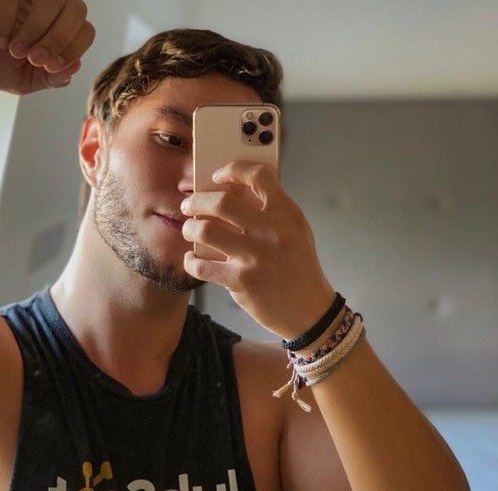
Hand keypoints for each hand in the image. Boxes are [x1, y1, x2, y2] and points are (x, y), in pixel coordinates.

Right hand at [0, 0, 94, 91]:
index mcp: (53, 24)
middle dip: (59, 40)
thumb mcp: (20, 79)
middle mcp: (41, 1)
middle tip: (33, 59)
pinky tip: (0, 38)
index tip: (49, 68)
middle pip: (76, 8)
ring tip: (14, 50)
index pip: (84, 28)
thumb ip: (49, 78)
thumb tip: (74, 68)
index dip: (73, 49)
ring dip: (39, 27)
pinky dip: (10, 16)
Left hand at [181, 161, 334, 338]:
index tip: (217, 177)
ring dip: (189, 229)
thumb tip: (231, 191)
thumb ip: (270, 210)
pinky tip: (192, 260)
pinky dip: (191, 261)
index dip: (232, 170)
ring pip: (205, 231)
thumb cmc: (299, 267)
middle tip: (188, 206)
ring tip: (189, 230)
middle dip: (196, 201)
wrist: (310, 311)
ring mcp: (255, 258)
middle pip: (221, 202)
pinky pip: (202, 265)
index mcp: (287, 213)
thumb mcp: (295, 231)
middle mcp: (271, 232)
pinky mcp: (241, 282)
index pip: (258, 175)